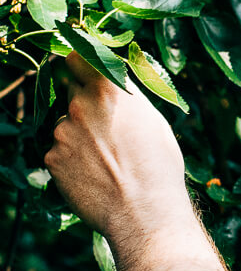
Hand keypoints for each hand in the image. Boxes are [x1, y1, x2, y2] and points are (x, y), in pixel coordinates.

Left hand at [44, 53, 193, 246]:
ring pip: (64, 125)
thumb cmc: (158, 168)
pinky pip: (58, 152)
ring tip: (104, 161)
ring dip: (77, 136)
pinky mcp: (52, 158)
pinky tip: (93, 176)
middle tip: (102, 129)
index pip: (77, 57)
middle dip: (82, 104)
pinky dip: (71, 161)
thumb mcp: (153, 121)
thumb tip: (114, 82)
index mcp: (109, 89)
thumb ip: (127, 97)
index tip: (83, 75)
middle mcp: (80, 104)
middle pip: (70, 91)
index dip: (80, 67)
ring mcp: (62, 131)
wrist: (144, 213)